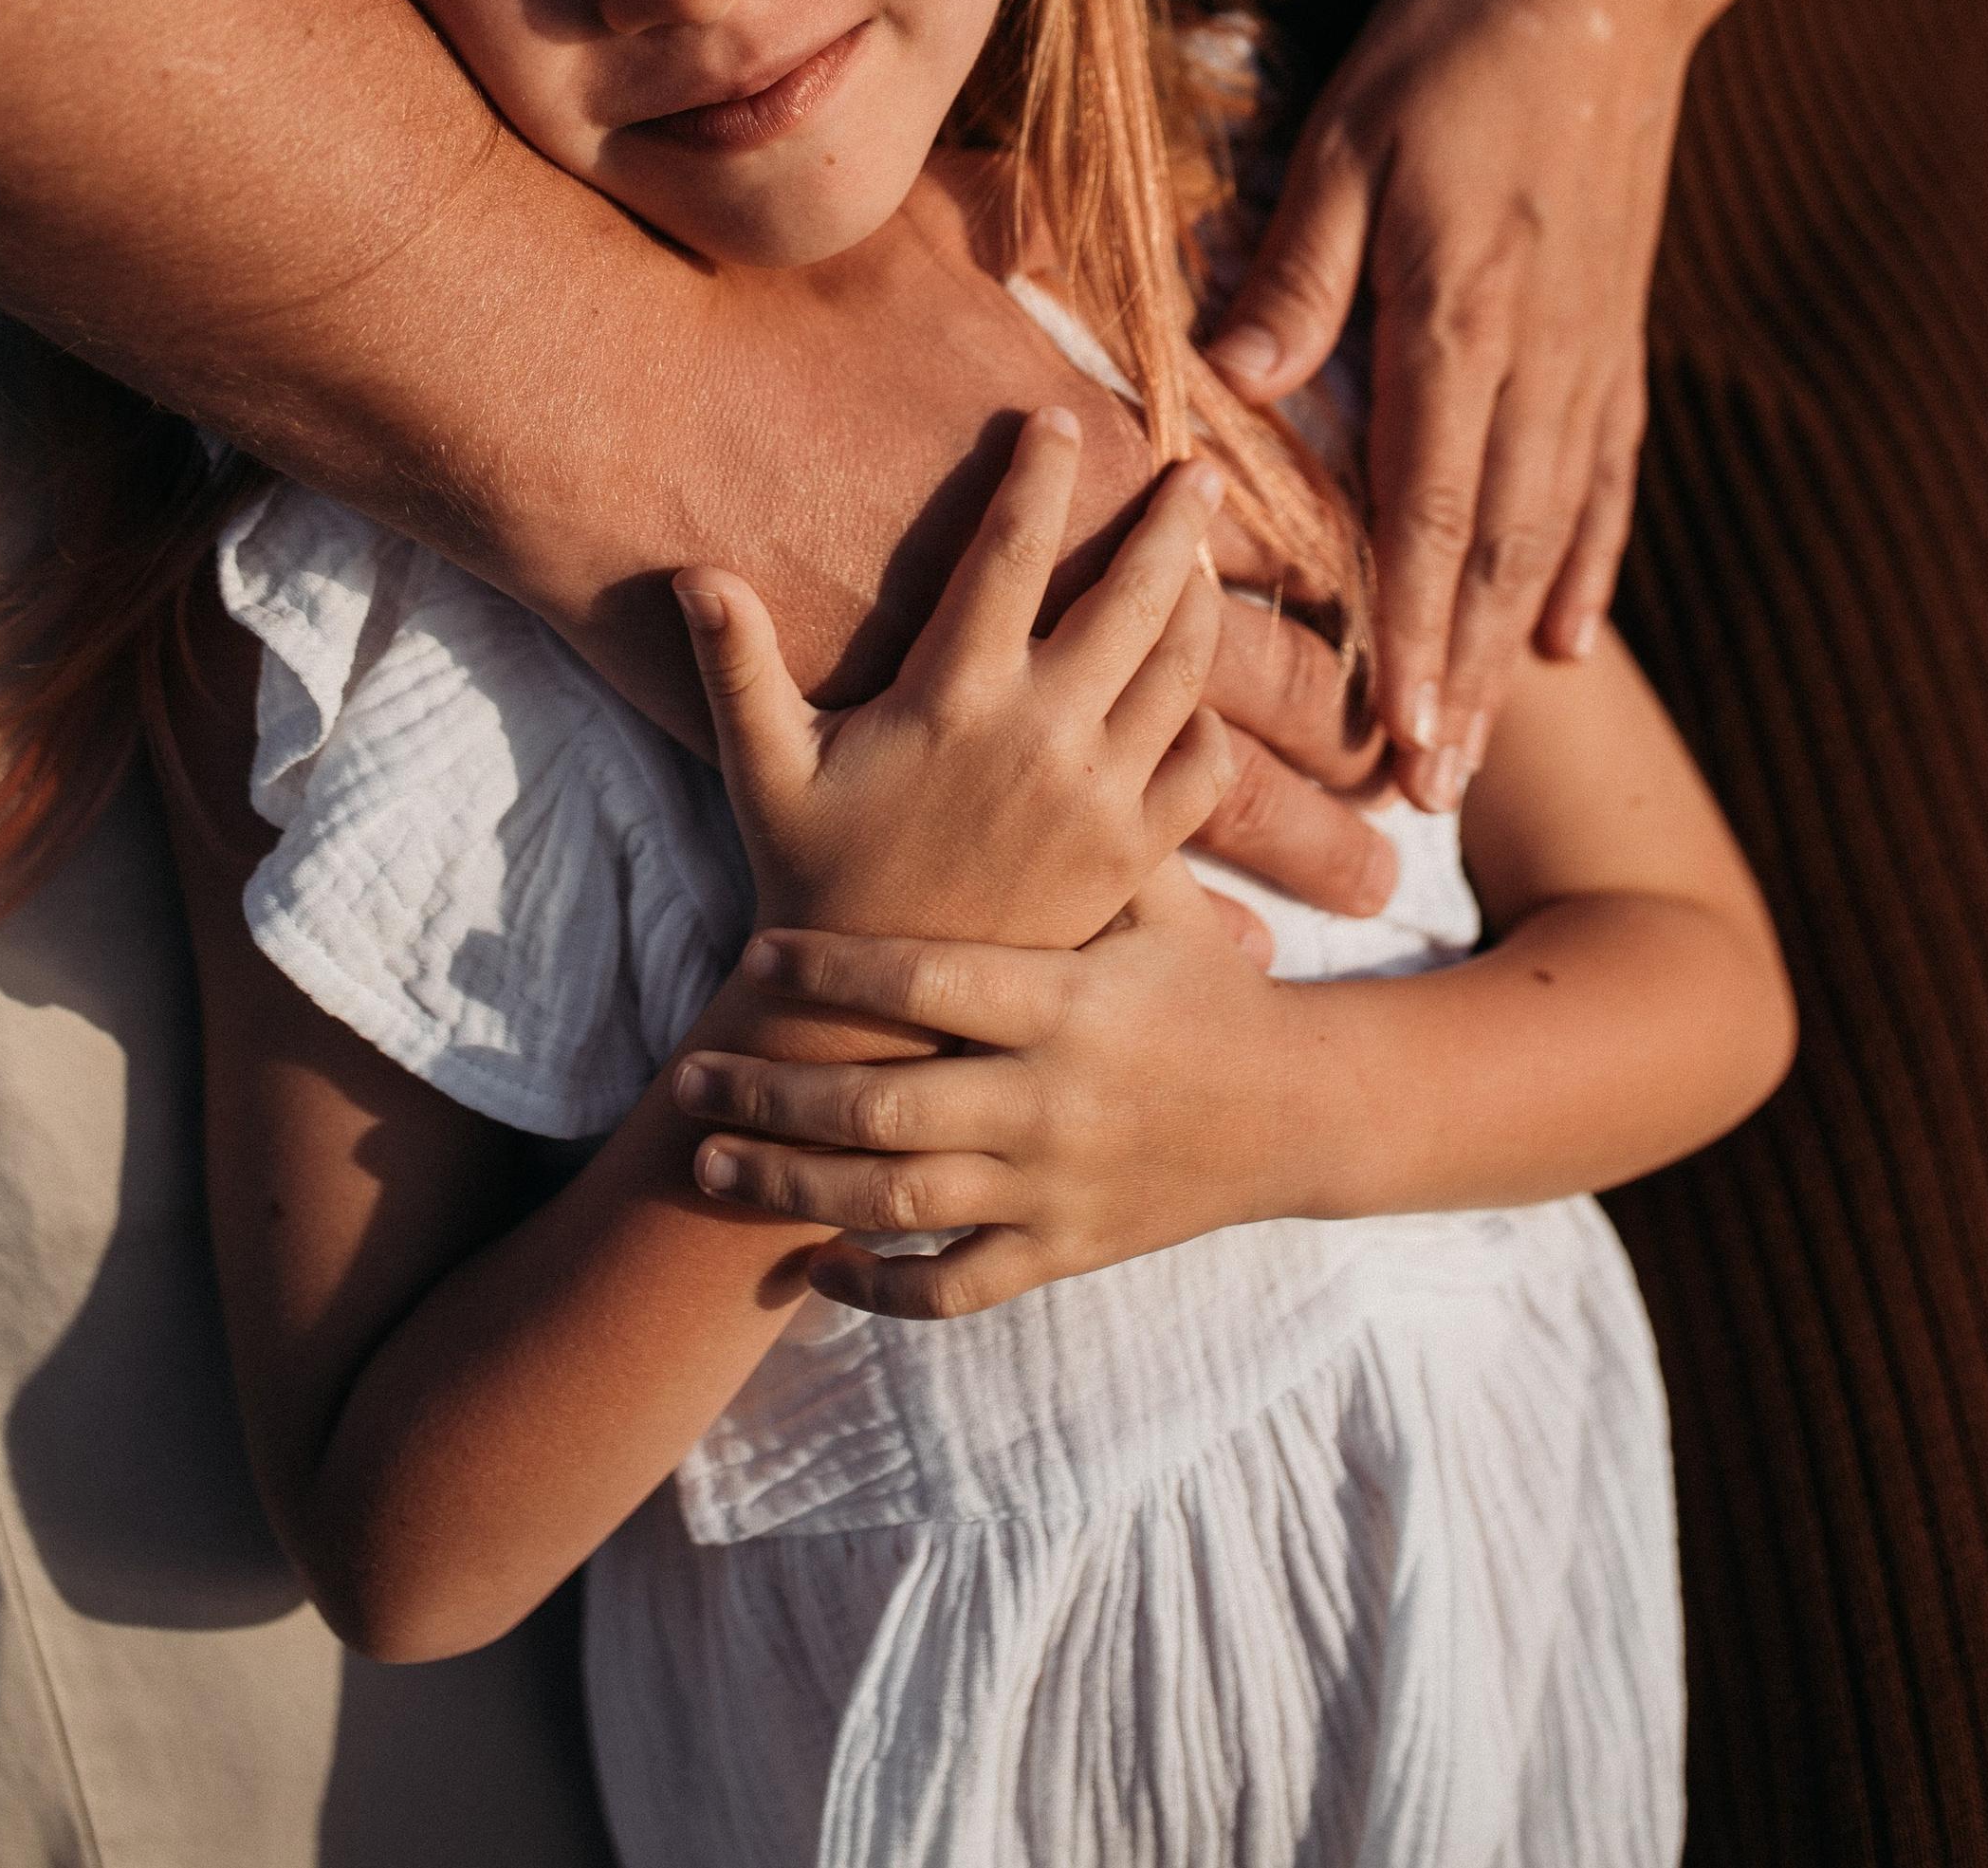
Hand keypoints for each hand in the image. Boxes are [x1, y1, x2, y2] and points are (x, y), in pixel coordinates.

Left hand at [672, 864, 1298, 1311]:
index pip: (928, 983)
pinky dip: (878, 1286)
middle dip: (776, 1095)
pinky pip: (953, 1289)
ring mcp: (1054, 1190)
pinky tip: (815, 1262)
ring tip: (714, 1160)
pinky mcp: (1063, 1252)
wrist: (1298, 1112)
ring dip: (794, 1187)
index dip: (833, 972)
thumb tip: (1032, 699)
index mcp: (1069, 1003)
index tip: (752, 952)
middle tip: (689, 1073)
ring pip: (899, 1207)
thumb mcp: (1154, 897)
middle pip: (886, 1110)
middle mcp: (1053, 1103)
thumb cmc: (1204, 980)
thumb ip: (1082, 825)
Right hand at [675, 410, 1236, 947]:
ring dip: (1199, 605)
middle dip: (1171, 523)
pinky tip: (1197, 695)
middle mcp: (1042, 735)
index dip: (1040, 474)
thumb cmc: (814, 875)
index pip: (1010, 552)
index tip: (1061, 418)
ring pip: (1183, 672)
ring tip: (1202, 562)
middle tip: (1196, 474)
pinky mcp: (1132, 855)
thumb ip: (736, 664)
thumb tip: (691, 570)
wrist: (881, 1019)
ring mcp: (1099, 797)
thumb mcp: (763, 768)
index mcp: (955, 696)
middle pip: (1132, 597)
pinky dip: (1210, 721)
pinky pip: (1203, 768)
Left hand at [1207, 0, 1690, 803]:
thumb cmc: (1449, 55)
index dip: (1412, 630)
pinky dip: (1587, 562)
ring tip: (1487, 745)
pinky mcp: (1611, 338)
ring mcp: (1583, 358)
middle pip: (1494, 551)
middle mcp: (1529, 365)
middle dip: (1459, 678)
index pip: (1427, 509)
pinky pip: (1605, 477)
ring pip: (1552, 530)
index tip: (1399, 733)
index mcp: (1450, 322)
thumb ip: (1296, 269)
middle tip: (1431, 791)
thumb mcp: (1346, 139)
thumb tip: (1228, 379)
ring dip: (1512, 643)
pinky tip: (1568, 633)